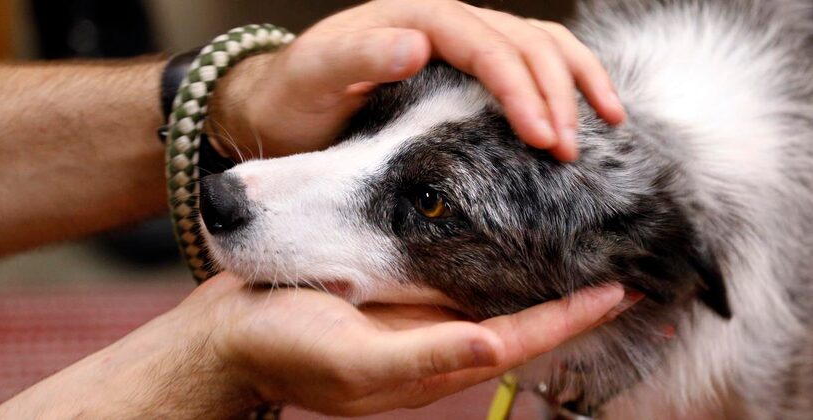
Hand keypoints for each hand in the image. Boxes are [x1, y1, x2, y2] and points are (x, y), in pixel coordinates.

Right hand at [201, 273, 625, 414]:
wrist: (230, 334)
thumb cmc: (286, 349)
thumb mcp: (357, 361)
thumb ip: (427, 356)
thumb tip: (494, 347)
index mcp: (435, 360)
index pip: (521, 339)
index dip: (573, 318)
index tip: (621, 290)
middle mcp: (436, 337)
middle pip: (519, 320)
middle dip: (569, 300)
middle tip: (619, 269)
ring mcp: (416, 313)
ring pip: (492, 294)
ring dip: (536, 276)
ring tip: (577, 249)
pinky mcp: (394, 288)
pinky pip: (453, 272)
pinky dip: (488, 256)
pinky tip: (501, 234)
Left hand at [210, 0, 624, 161]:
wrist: (282, 103)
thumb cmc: (294, 96)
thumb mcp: (313, 77)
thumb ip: (358, 58)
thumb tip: (415, 44)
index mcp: (413, 18)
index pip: (484, 45)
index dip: (518, 89)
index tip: (542, 137)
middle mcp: (443, 22)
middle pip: (521, 42)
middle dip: (555, 93)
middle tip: (571, 149)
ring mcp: (458, 42)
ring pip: (536, 45)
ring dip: (575, 81)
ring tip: (608, 122)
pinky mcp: (464, 68)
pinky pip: (525, 63)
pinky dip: (561, 82)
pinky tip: (584, 110)